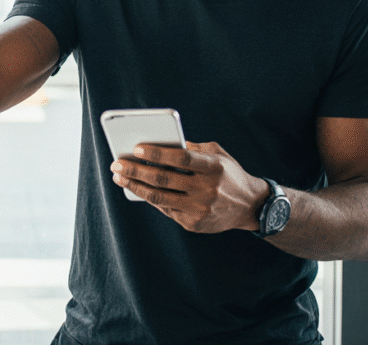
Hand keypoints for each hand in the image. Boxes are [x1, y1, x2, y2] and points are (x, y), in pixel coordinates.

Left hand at [110, 141, 268, 233]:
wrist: (250, 207)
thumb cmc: (229, 174)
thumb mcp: (218, 155)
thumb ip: (192, 149)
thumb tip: (161, 144)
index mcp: (213, 168)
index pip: (181, 158)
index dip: (157, 153)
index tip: (136, 148)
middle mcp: (207, 189)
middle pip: (164, 179)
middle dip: (136, 170)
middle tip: (117, 164)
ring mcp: (200, 209)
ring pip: (160, 198)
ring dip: (136, 187)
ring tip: (120, 178)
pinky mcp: (194, 224)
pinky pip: (166, 210)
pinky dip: (151, 199)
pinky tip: (139, 190)